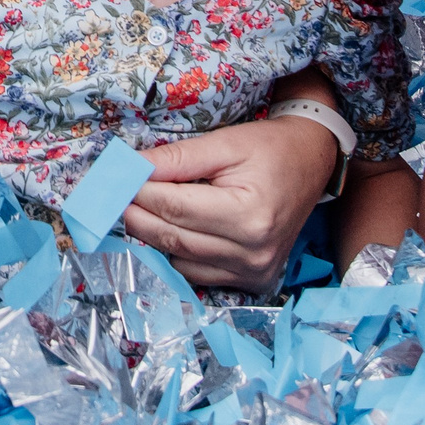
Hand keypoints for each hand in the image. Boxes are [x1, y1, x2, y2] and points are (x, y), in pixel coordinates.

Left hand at [118, 115, 340, 293]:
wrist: (312, 163)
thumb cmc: (270, 149)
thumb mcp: (224, 143)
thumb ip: (176, 158)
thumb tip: (130, 168)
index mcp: (250, 215)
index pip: (174, 208)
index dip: (137, 193)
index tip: (114, 181)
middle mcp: (254, 251)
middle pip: (172, 238)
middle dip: (136, 216)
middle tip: (113, 198)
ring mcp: (254, 271)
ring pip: (179, 261)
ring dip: (152, 237)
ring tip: (138, 211)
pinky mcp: (252, 280)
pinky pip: (197, 275)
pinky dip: (176, 255)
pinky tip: (169, 231)